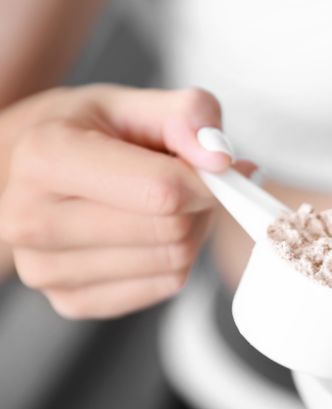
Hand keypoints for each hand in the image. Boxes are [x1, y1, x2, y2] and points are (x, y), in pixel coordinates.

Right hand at [0, 85, 244, 317]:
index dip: (207, 181)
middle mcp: (32, 220)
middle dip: (196, 205)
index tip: (216, 169)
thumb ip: (188, 114)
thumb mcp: (133, 102)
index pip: (163, 191)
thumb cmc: (83, 133)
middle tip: (185, 183)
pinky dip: (173, 262)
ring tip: (162, 205)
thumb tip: (220, 159)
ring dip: (189, 233)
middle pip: (171, 230)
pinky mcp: (71, 301)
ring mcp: (46, 270)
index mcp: (46, 158)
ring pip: (173, 263)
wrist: (30, 170)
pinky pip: (164, 287)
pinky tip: (148, 234)